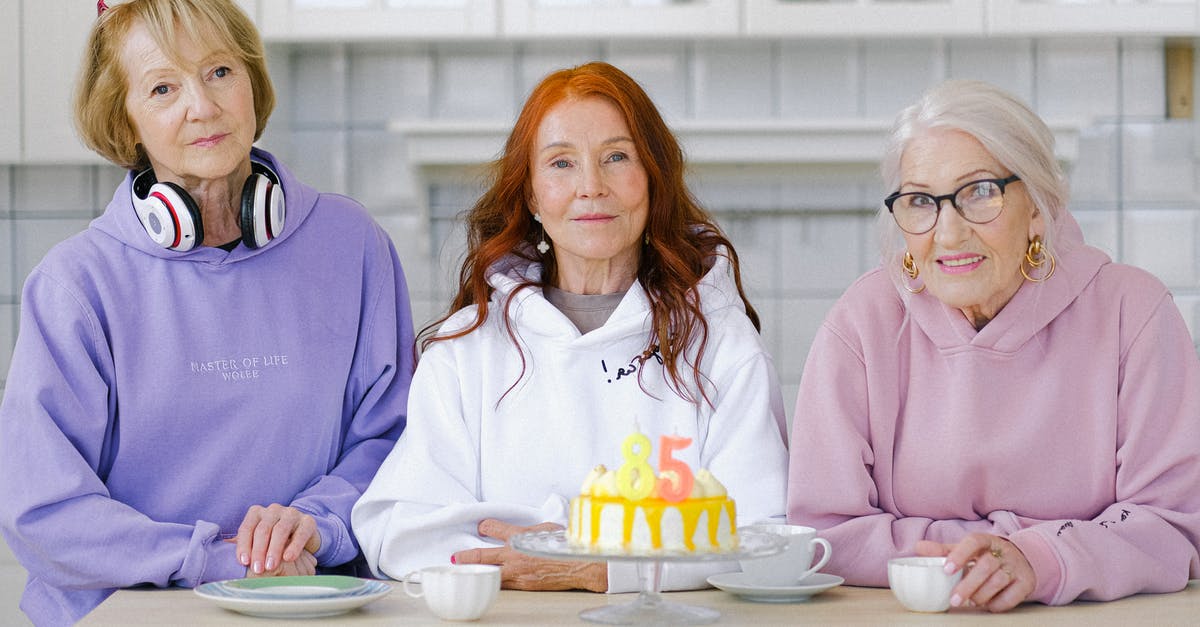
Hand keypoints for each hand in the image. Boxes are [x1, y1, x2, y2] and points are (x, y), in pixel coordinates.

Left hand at [235, 503, 320, 574]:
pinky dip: (294, 545)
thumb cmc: (273, 540)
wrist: (301, 536)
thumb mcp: (256, 540)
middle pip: (263, 529)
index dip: (244, 545)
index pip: (247, 528)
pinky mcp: (307, 521)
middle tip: (257, 569)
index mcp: (257, 513)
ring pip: (280, 529)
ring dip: (274, 549)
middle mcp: (273, 510)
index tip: (243, 562)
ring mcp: (291, 513)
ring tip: (271, 566)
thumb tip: (219, 551)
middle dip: (259, 551)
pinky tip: (289, 558)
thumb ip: (241, 544)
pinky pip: (301, 532)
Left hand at [451, 519, 606, 591]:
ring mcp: (519, 573)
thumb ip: (522, 530)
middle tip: (457, 557)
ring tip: (467, 572)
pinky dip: (496, 581)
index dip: (484, 526)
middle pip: (483, 557)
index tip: (480, 526)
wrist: (581, 565)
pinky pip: (505, 584)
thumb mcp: (543, 529)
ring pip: (491, 574)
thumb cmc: (565, 546)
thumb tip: (506, 528)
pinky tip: (490, 581)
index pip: (495, 529)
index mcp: (521, 538)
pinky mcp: (524, 585)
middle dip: (466, 557)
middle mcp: (517, 556)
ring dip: (478, 573)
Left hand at [915, 534, 1034, 611]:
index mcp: (985, 540)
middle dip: (968, 585)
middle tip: (954, 599)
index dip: (959, 555)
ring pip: (998, 581)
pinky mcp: (1025, 582)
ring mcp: (1015, 566)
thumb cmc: (985, 555)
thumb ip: (943, 550)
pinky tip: (987, 605)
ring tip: (970, 602)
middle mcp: (1002, 551)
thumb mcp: (965, 550)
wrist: (1021, 559)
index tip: (946, 570)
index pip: (973, 542)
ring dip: (981, 595)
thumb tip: (918, 548)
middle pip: (986, 566)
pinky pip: (1012, 596)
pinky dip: (997, 604)